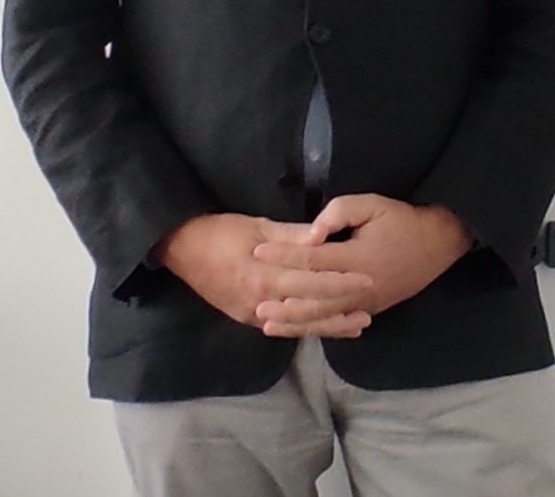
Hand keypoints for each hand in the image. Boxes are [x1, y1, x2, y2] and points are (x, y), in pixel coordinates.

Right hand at [155, 213, 374, 338]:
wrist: (182, 250)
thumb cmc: (220, 232)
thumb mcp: (256, 226)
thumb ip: (290, 235)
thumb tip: (322, 236)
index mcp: (264, 274)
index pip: (311, 280)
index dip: (341, 280)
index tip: (367, 277)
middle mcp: (260, 301)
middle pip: (309, 306)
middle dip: (342, 304)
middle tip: (371, 301)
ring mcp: (252, 314)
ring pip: (298, 324)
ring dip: (329, 325)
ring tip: (358, 323)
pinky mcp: (246, 319)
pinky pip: (283, 327)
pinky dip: (307, 328)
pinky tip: (325, 327)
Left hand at [250, 194, 473, 336]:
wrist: (436, 246)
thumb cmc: (401, 220)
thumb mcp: (373, 204)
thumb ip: (339, 213)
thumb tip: (311, 233)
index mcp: (357, 257)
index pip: (312, 259)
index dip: (283, 255)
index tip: (258, 251)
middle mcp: (358, 286)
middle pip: (312, 296)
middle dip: (281, 296)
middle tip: (253, 293)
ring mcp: (364, 303)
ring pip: (323, 317)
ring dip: (293, 320)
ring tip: (265, 321)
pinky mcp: (368, 310)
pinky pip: (336, 324)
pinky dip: (314, 328)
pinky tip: (296, 330)